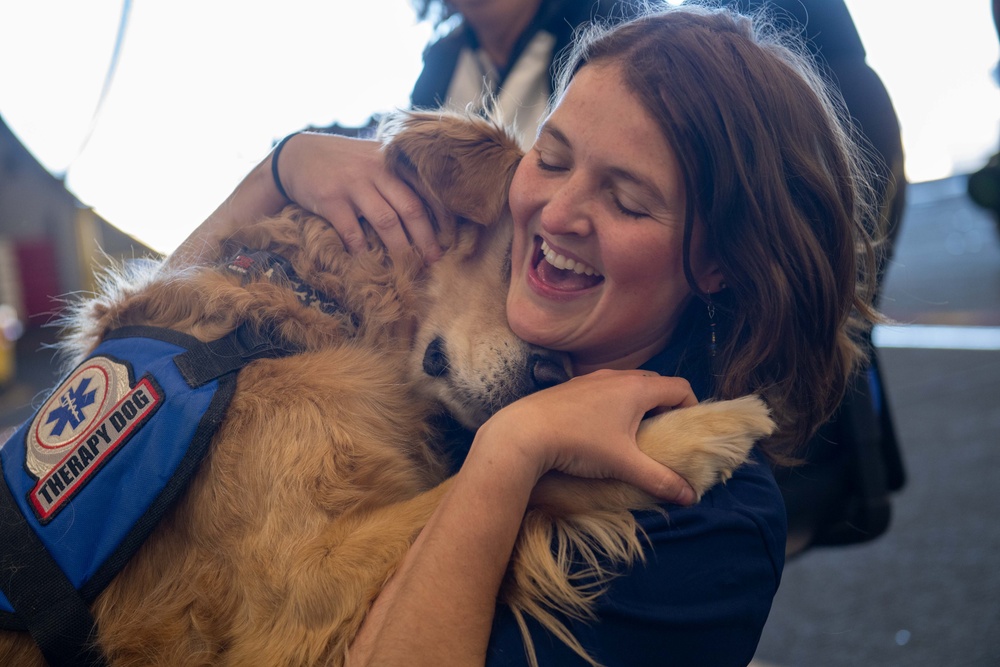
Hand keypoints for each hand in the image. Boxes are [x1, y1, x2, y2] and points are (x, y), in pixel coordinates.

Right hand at [277, 133, 441, 261]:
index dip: (437, 218)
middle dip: (425, 238)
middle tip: (433, 261)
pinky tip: (368, 263)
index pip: (422, 190)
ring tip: (407, 267)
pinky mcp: (330, 198)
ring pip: (386, 221)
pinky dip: (361, 250)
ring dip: (400, 248)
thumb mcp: (371, 158)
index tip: (446, 240)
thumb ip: (395, 175)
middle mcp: (376, 169)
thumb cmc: (342, 162)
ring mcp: (352, 183)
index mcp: (391, 161)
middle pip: (410, 207)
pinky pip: (351, 231)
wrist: (295, 155)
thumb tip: (428, 209)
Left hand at [472, 369, 697, 504]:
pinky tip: (602, 427)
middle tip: (664, 432)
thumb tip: (690, 497)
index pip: (679, 387)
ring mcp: (592, 378)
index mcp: (637, 388)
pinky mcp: (572, 386)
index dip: (691, 407)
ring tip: (634, 431)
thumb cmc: (580, 444)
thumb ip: (659, 479)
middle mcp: (617, 376)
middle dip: (665, 404)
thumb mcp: (623, 464)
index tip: (688, 430)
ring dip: (638, 402)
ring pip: (627, 383)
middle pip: (655, 383)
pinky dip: (615, 402)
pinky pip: (605, 388)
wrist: (523, 432)